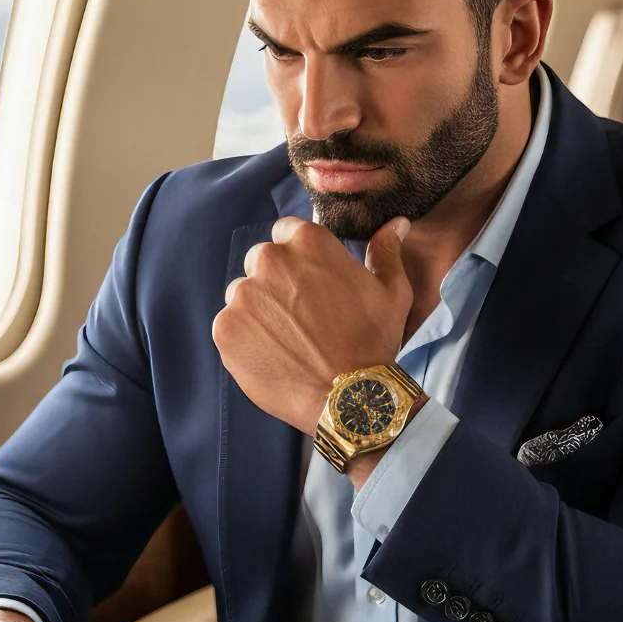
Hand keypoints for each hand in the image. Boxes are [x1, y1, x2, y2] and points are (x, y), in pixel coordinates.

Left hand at [213, 215, 411, 434]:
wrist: (348, 398)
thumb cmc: (373, 341)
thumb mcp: (391, 291)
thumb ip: (387, 250)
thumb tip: (396, 223)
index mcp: (307, 242)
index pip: (286, 231)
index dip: (298, 255)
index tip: (310, 277)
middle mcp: (269, 260)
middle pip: (262, 260)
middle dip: (276, 280)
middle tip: (301, 312)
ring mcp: (243, 295)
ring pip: (243, 293)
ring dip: (259, 308)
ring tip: (287, 337)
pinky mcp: (225, 329)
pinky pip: (230, 324)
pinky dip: (245, 336)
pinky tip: (273, 354)